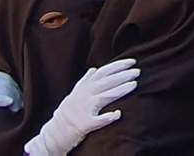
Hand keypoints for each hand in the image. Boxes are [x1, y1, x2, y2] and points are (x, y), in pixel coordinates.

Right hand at [24, 59, 138, 155]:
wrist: (55, 133)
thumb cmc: (67, 112)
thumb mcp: (74, 93)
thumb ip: (85, 81)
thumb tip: (94, 69)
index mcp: (84, 88)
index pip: (103, 72)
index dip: (117, 66)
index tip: (132, 62)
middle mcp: (84, 96)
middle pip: (106, 82)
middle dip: (123, 75)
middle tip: (138, 71)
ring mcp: (84, 110)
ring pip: (104, 97)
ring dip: (120, 90)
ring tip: (134, 85)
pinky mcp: (84, 124)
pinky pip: (97, 121)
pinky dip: (107, 117)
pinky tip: (118, 114)